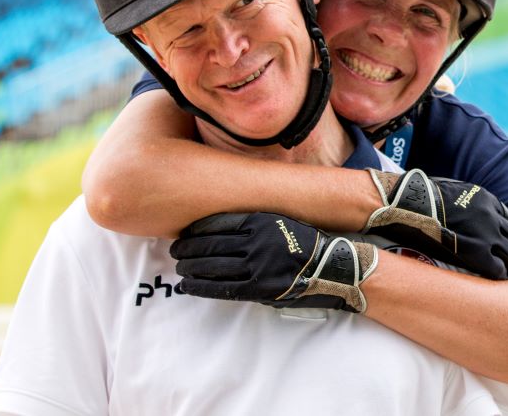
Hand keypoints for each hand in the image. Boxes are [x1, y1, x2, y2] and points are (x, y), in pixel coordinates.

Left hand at [170, 212, 377, 312]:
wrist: (332, 266)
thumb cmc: (306, 243)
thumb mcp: (280, 222)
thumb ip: (254, 224)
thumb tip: (221, 230)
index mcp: (261, 220)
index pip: (216, 222)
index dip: (195, 229)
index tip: (183, 232)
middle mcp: (256, 240)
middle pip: (209, 244)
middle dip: (186, 249)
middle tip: (175, 251)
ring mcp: (257, 264)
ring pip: (211, 266)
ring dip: (190, 268)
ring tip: (179, 269)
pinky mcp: (259, 286)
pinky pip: (221, 287)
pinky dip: (200, 287)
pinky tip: (188, 285)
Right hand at [364, 169, 507, 279]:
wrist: (406, 204)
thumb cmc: (418, 197)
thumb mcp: (448, 190)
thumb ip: (461, 199)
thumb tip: (454, 206)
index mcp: (485, 198)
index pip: (507, 219)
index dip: (507, 234)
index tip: (505, 244)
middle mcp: (490, 214)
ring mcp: (486, 232)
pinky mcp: (477, 252)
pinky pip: (497, 268)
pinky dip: (500, 275)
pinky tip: (499, 282)